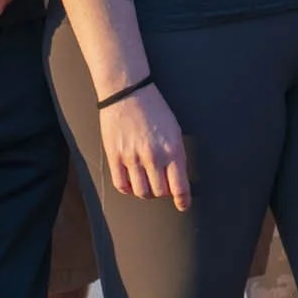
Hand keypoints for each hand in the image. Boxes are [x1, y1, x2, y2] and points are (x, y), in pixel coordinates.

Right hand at [100, 85, 189, 210]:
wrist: (128, 92)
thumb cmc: (154, 108)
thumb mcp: (174, 129)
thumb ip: (175, 153)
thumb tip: (176, 176)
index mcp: (173, 149)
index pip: (179, 186)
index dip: (183, 200)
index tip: (183, 205)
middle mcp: (153, 157)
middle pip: (160, 192)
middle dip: (164, 193)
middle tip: (163, 187)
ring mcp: (132, 158)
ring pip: (141, 192)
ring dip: (147, 192)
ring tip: (148, 184)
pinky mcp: (114, 156)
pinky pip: (121, 185)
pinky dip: (128, 189)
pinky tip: (132, 183)